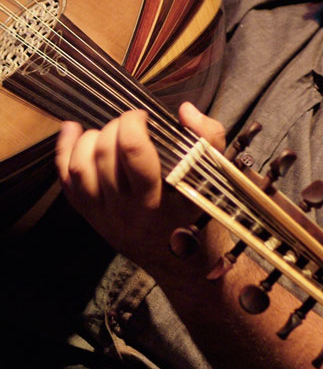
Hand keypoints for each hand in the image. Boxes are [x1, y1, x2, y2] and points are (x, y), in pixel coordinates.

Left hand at [55, 103, 226, 272]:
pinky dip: (65, 151)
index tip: (144, 117)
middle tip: (130, 124)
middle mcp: (128, 209)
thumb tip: (185, 110)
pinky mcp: (90, 216)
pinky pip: (66, 181)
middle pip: (104, 154)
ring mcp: (105, 215)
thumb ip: (208, 137)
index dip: (133, 123)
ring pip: (80, 167)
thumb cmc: (197, 210)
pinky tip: (74, 131)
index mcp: (160, 199)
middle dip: (114, 127)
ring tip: (109, 132)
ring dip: (90, 139)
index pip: (133, 151)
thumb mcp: (212, 176)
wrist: (178, 258)